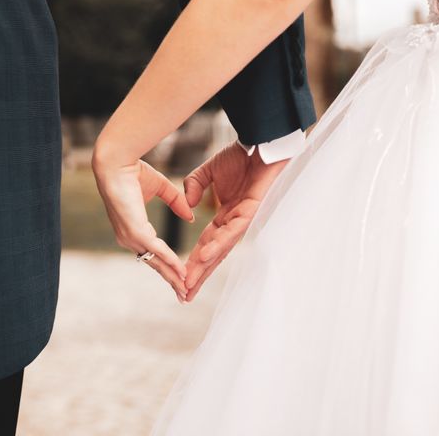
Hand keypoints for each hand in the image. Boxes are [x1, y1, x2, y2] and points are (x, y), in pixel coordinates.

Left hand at [92, 155, 194, 301]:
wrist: (117, 162)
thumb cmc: (133, 171)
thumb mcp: (161, 188)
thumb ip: (176, 202)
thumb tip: (191, 217)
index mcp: (133, 230)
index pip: (152, 254)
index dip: (168, 266)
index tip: (181, 277)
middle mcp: (130, 238)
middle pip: (154, 265)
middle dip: (171, 281)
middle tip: (183, 295)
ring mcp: (131, 237)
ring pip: (156, 262)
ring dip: (172, 276)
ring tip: (185, 289)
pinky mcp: (135, 231)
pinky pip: (157, 250)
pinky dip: (170, 261)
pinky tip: (181, 271)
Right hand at [182, 141, 288, 300]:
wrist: (259, 143)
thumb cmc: (238, 156)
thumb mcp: (207, 172)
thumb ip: (193, 185)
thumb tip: (186, 204)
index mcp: (223, 217)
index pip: (206, 245)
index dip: (193, 263)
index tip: (179, 280)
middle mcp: (233, 223)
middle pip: (214, 255)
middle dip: (199, 275)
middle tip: (184, 296)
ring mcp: (243, 218)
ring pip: (222, 248)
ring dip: (206, 265)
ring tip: (191, 280)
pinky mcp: (252, 209)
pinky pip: (233, 230)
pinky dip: (219, 243)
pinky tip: (205, 254)